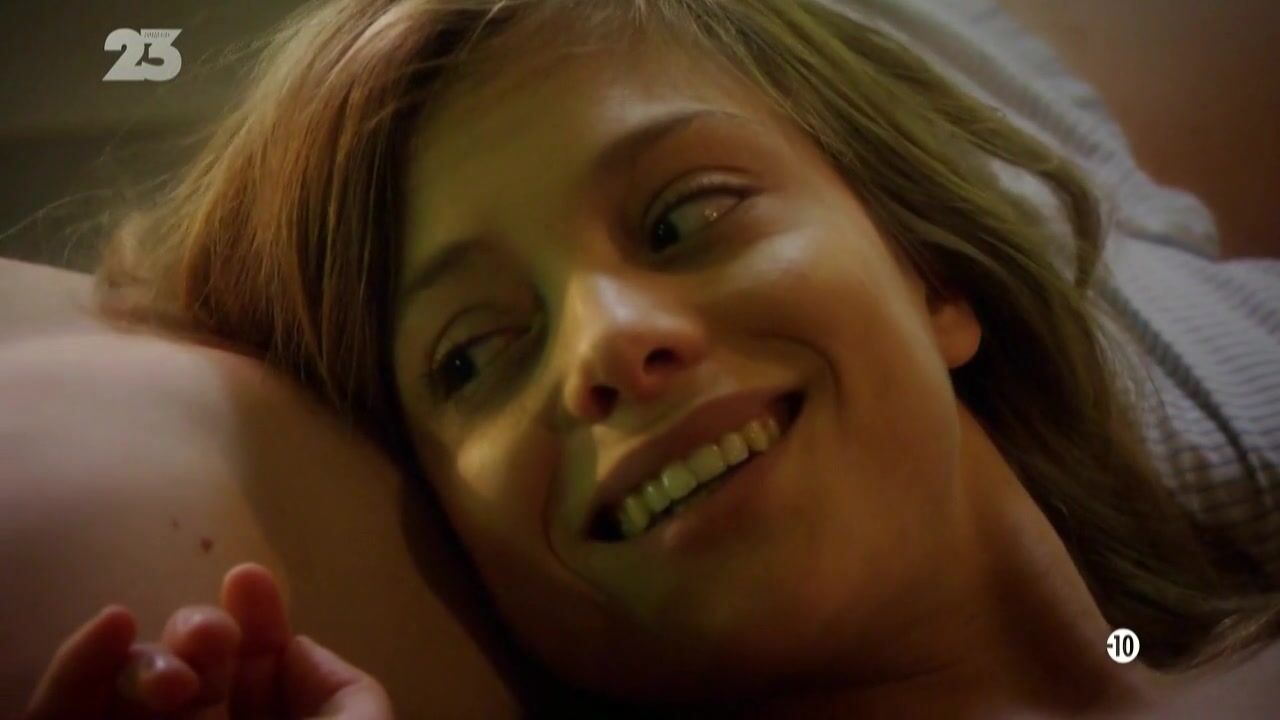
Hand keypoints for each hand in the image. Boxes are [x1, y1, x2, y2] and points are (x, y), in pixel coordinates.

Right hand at [23, 563, 393, 718]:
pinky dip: (71, 673)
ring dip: (144, 659)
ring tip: (172, 667)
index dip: (256, 617)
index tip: (250, 579)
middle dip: (199, 635)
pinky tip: (108, 626)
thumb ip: (346, 691)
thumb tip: (293, 648)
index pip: (256, 669)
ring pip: (123, 693)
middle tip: (213, 638)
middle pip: (187, 674)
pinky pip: (56, 719)